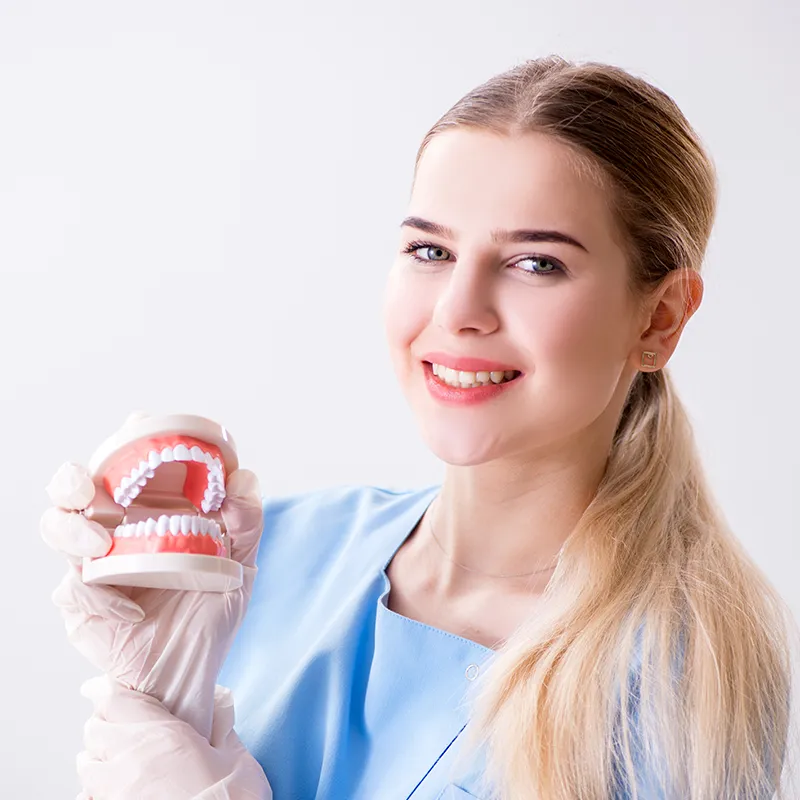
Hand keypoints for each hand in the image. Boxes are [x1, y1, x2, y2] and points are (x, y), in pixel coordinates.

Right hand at [41, 460, 262, 739]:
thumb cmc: (211, 608)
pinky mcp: (80, 602)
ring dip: (71, 528)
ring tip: (101, 544)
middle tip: (88, 486)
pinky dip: (98, 597)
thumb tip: (243, 478)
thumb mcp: (240, 564)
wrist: (191, 670)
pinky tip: (131, 612)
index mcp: (151, 508)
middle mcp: (116, 526)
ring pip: (56, 525)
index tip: (139, 424)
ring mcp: (93, 561)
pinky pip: (71, 589)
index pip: (129, 461)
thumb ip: (246, 521)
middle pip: (73, 486)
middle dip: (71, 478)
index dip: (128, 437)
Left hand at [76, 675, 271, 799]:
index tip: (100, 687)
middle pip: (94, 730)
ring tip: (113, 758)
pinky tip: (109, 790)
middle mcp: (130, 761)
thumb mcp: (236, 758)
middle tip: (119, 722)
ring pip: (85, 765)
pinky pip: (87, 798)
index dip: (104, 690)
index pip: (115, 700)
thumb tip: (217, 707)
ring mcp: (116, 795)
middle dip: (104, 723)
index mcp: (162, 735)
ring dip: (96, 757)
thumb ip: (222, 727)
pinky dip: (92, 791)